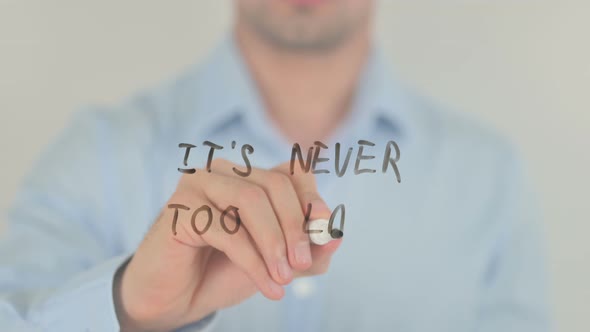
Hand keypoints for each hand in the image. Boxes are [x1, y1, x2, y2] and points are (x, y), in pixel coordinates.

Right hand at [113, 159, 341, 330]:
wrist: (177, 298)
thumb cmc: (225, 272)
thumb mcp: (277, 262)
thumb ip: (308, 251)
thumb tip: (337, 237)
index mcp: (248, 177)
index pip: (291, 172)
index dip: (312, 197)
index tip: (325, 229)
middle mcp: (224, 172)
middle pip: (274, 184)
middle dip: (295, 225)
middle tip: (302, 264)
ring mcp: (199, 184)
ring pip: (251, 199)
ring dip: (274, 242)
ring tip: (284, 277)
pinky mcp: (180, 208)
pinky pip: (226, 229)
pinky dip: (253, 261)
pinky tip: (267, 285)